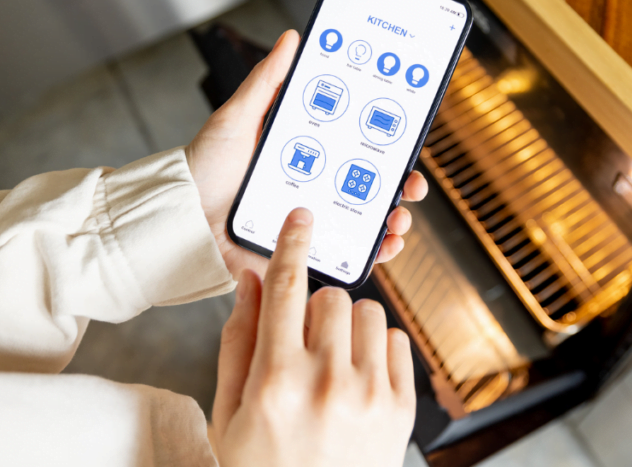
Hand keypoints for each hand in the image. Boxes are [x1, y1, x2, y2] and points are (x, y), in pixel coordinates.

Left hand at [185, 30, 428, 278]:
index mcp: (309, 153)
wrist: (182, 219)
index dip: (391, 143)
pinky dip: (372, 254)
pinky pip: (347, 256)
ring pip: (368, 222)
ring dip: (395, 222)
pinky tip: (382, 246)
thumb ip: (268, 81)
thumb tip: (293, 38)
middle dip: (404, 186)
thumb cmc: (205, 168)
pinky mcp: (305, 252)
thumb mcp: (238, 117)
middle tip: (412, 185)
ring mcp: (314, 221)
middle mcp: (317, 186)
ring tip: (398, 220)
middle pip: (375, 185)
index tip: (409, 139)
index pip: (360, 146)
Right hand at [212, 209, 414, 466]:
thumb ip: (239, 341)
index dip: (292, 244)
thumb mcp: (229, 412)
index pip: (285, 290)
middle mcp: (327, 383)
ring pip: (369, 312)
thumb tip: (250, 281)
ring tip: (332, 361)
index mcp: (276, 382)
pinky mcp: (402, 408)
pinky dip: (376, 348)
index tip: (301, 218)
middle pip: (331, 296)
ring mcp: (370, 396)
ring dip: (347, 326)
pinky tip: (356, 376)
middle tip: (304, 339)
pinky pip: (397, 341)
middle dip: (315, 307)